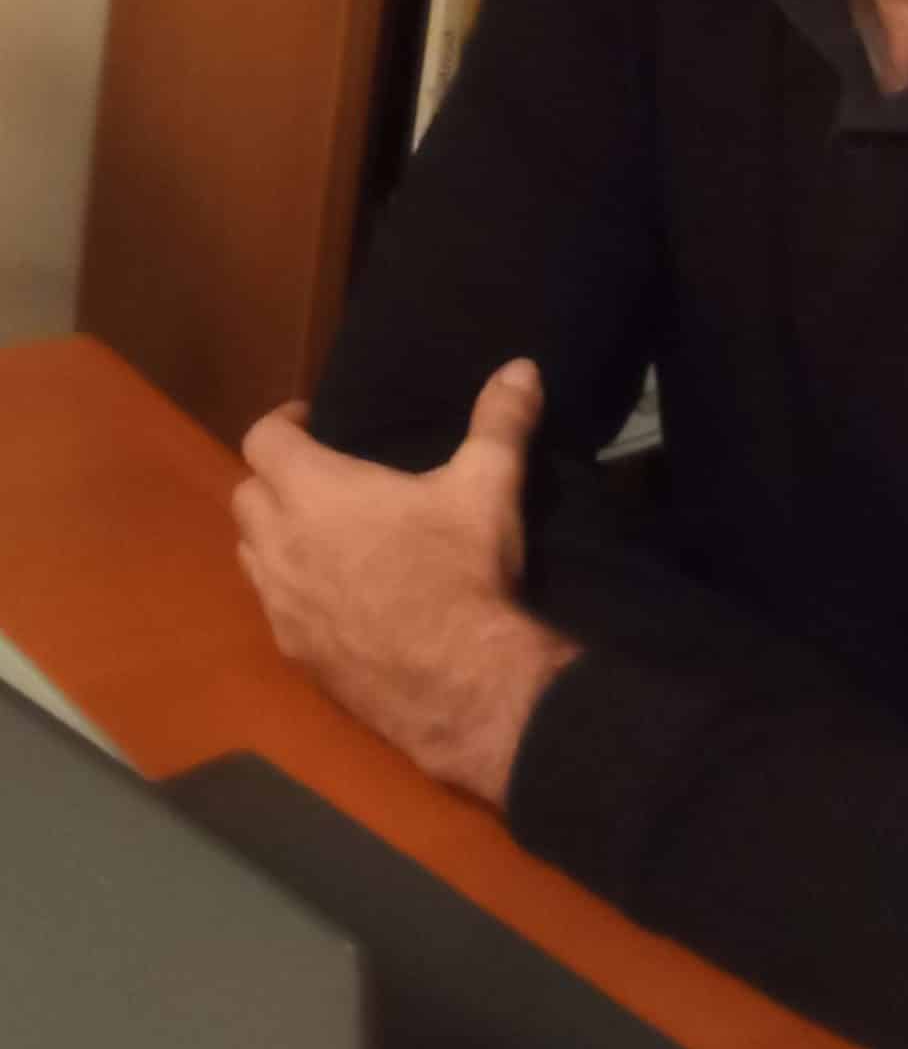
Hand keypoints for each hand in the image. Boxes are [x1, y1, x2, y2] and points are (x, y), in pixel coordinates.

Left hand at [232, 358, 577, 806]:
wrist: (458, 682)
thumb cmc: (461, 569)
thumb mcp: (489, 485)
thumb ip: (500, 420)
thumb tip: (521, 366)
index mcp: (315, 492)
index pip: (261, 441)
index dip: (281, 423)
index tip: (310, 419)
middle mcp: (280, 544)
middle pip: (245, 496)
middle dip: (273, 478)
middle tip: (318, 475)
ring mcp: (280, 605)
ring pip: (250, 554)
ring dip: (273, 534)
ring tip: (319, 532)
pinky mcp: (293, 653)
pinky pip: (272, 607)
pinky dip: (290, 589)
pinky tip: (334, 596)